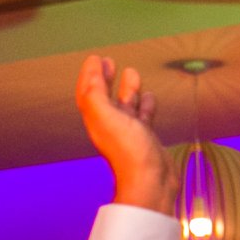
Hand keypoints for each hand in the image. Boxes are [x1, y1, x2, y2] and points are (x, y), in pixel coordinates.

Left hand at [75, 56, 175, 213]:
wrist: (151, 180)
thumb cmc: (130, 151)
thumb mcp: (108, 118)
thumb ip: (96, 96)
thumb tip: (92, 75)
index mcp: (97, 119)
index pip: (88, 92)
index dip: (90, 75)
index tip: (95, 58)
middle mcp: (111, 124)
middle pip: (105, 96)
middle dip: (106, 78)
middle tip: (109, 61)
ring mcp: (129, 131)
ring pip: (126, 104)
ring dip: (127, 88)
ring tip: (131, 72)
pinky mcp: (145, 137)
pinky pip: (144, 116)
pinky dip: (146, 104)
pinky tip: (150, 97)